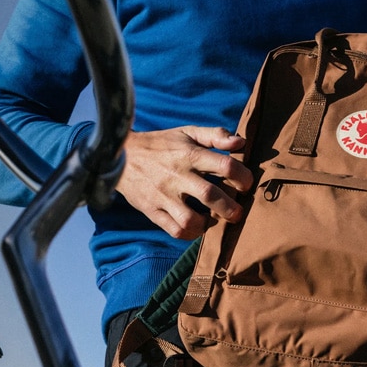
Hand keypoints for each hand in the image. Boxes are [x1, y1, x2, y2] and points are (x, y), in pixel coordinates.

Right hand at [117, 126, 252, 238]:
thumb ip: (216, 135)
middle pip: (209, 194)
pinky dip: (190, 233)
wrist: (121, 155)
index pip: (224, 165)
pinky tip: (197, 226)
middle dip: (230, 208)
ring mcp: (163, 195)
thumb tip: (241, 143)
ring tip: (214, 220)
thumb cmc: (162, 144)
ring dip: (208, 224)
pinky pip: (174, 230)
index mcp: (189, 154)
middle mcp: (177, 175)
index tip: (245, 184)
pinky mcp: (152, 210)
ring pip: (190, 218)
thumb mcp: (188, 132)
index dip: (242, 176)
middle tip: (237, 213)